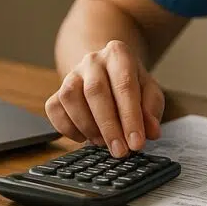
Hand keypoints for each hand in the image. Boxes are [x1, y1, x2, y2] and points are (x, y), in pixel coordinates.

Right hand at [44, 40, 164, 155]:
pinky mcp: (57, 91)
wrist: (107, 74)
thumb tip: (151, 131)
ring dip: (87, 126)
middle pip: (95, 91)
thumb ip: (151, 110)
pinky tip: (84, 137)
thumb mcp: (149, 92)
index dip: (130, 117)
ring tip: (103, 143)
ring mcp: (71, 74)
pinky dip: (67, 128)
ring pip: (70, 98)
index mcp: (119, 54)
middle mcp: (92, 60)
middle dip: (109, 126)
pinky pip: (54, 109)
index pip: (124, 85)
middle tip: (120, 151)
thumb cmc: (130, 85)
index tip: (136, 143)